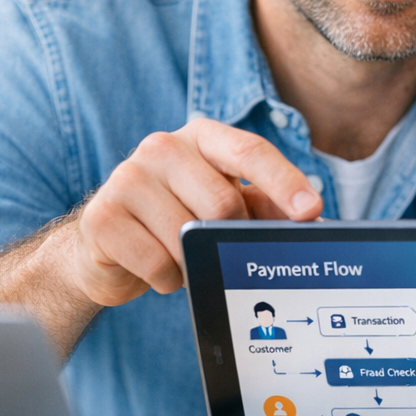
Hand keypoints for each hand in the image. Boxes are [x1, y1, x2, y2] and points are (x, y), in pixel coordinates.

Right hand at [73, 119, 322, 305]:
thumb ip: (269, 207)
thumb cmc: (183, 217)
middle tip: (223, 248)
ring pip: (189, 235)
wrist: (111, 245)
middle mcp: (163, 146)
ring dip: (198, 262)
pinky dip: (169, 279)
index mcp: (203, 136)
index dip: (284, 182)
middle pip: (223, 202)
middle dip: (231, 236)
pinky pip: (157, 262)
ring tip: (187, 258)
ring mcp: (126, 177)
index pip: (250, 151)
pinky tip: (160, 268)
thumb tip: (314, 223)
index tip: (312, 211)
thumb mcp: (229, 204)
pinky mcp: (101, 216)